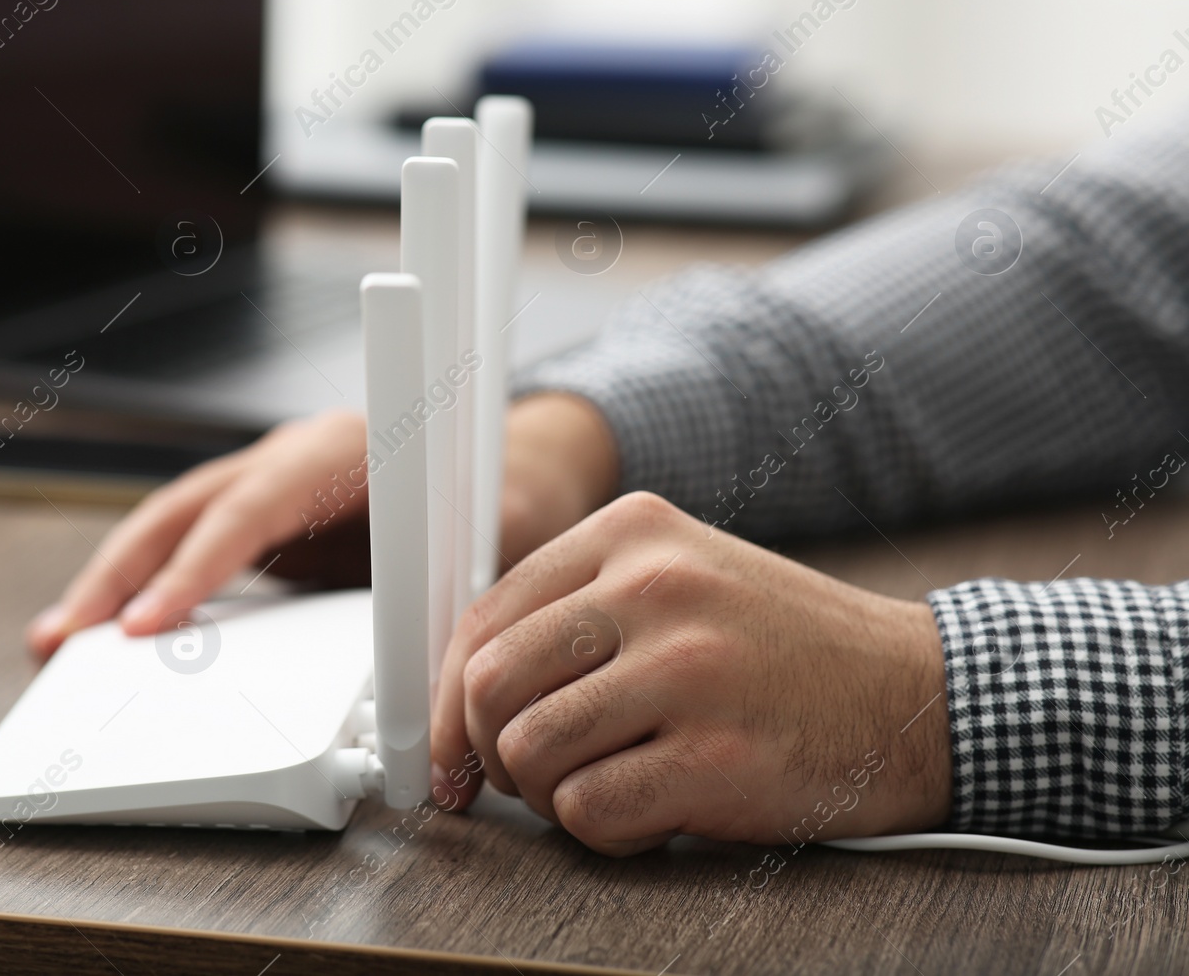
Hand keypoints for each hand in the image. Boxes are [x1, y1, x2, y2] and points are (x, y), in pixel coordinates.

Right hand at [27, 392, 618, 657]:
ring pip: (174, 525)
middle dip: (120, 573)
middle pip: (185, 509)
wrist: (513, 462)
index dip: (195, 567)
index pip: (249, 508)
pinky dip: (148, 585)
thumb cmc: (506, 494)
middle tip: (69, 637)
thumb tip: (423, 657)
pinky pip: (192, 545)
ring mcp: (270, 485)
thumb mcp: (498, 530)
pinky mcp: (265, 519)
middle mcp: (291, 459)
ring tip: (59, 640)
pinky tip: (112, 627)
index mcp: (340, 452)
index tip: (147, 624)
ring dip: (116, 580)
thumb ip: (458, 578)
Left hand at [429, 491, 950, 855]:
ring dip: (552, 795)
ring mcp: (689, 670)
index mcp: (633, 534)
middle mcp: (656, 587)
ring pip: (530, 753)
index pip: (485, 616)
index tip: (448, 748)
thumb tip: (458, 693)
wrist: (918, 695)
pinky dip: (607, 832)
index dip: (448, 698)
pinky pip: (590, 813)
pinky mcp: (718, 758)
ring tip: (611, 785)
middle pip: (490, 687)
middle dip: (491, 753)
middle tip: (526, 779)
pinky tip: (658, 811)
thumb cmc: (782, 648)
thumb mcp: (678, 584)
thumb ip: (575, 614)